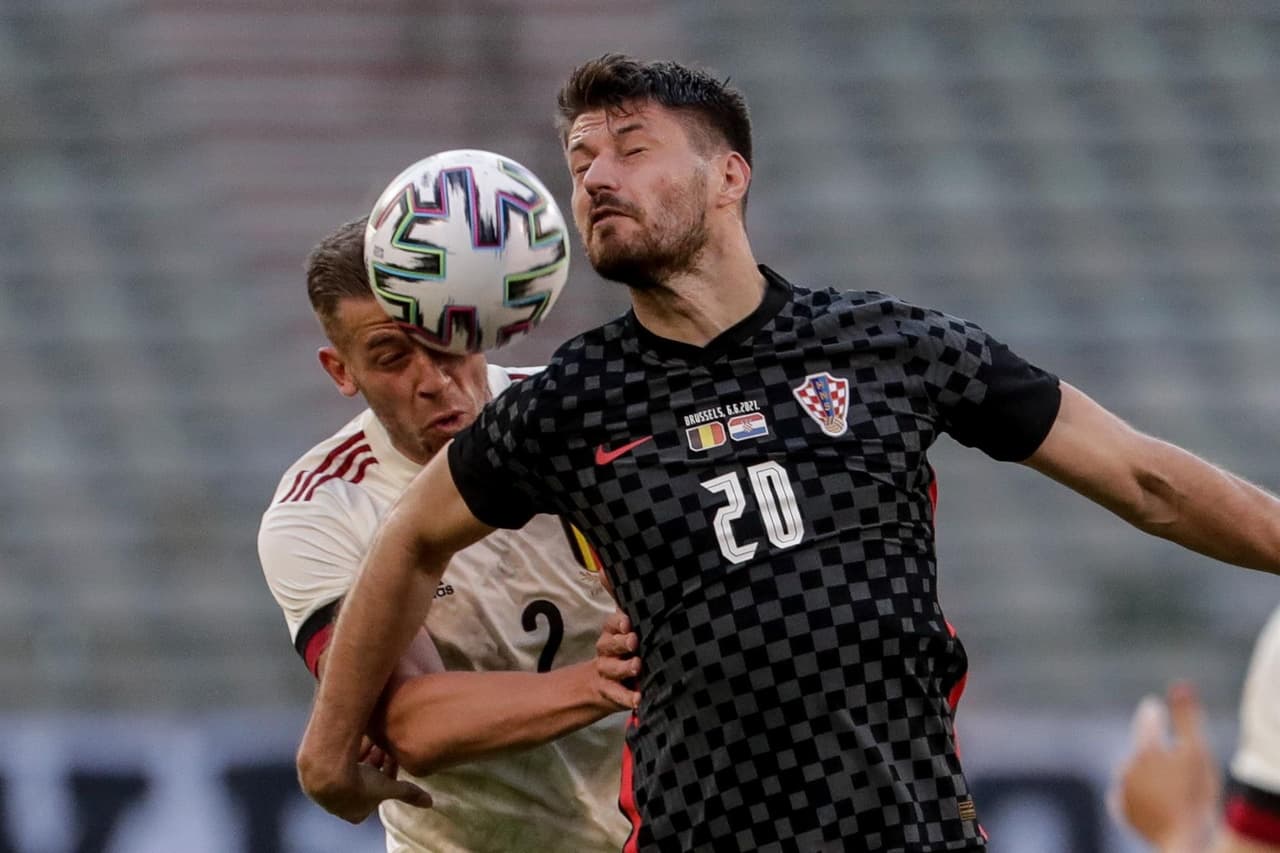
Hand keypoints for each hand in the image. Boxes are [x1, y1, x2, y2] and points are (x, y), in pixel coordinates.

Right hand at [297, 732, 432, 823]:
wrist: (325, 769)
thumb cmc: (358, 782)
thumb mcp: (388, 787)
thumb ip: (408, 793)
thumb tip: (429, 803)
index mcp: (353, 812)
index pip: (373, 798)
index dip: (385, 778)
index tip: (391, 760)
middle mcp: (336, 803)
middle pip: (361, 782)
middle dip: (374, 764)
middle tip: (383, 746)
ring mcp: (323, 787)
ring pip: (348, 769)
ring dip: (361, 755)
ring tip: (372, 738)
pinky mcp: (314, 771)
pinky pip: (335, 759)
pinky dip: (347, 750)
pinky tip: (355, 737)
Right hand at [593, 609, 641, 710]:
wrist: (604, 684)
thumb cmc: (625, 650)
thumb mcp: (625, 628)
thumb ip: (624, 602)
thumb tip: (609, 570)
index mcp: (611, 633)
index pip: (611, 624)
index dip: (618, 623)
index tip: (628, 623)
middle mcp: (607, 651)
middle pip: (609, 644)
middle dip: (621, 643)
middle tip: (634, 642)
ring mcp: (607, 672)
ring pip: (611, 668)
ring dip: (624, 668)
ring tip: (637, 667)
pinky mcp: (611, 693)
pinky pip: (617, 695)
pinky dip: (627, 697)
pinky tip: (637, 698)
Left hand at [1109, 681, 1220, 852]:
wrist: (1184, 839)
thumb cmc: (1195, 794)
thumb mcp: (1198, 753)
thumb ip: (1187, 719)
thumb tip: (1180, 684)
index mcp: (1146, 748)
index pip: (1148, 721)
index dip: (1154, 714)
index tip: (1153, 707)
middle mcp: (1127, 765)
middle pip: (1142, 751)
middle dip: (1154, 754)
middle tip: (1174, 765)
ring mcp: (1122, 788)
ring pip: (1134, 774)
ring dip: (1146, 776)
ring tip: (1169, 790)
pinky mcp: (1120, 809)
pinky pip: (1129, 795)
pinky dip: (1139, 795)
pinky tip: (1156, 803)